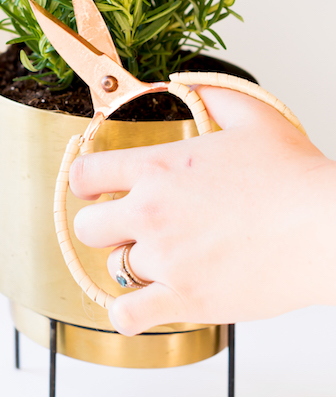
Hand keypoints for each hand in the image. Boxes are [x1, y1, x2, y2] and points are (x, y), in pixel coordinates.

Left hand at [69, 85, 335, 334]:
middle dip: (103, 226)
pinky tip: (142, 305)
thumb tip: (186, 81)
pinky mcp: (185, 298)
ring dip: (129, 264)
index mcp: (157, 167)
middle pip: (87, 227)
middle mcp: (151, 211)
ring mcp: (165, 258)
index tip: (98, 189)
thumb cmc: (295, 176)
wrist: (326, 228)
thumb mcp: (252, 116)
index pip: (84, 175)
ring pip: (111, 267)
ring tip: (155, 260)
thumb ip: (212, 94)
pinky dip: (129, 314)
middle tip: (128, 227)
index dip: (88, 183)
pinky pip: (128, 315)